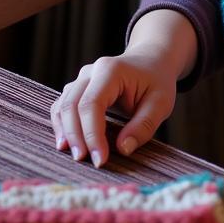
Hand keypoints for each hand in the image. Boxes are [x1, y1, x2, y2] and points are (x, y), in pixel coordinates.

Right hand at [50, 43, 178, 168]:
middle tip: (84, 161)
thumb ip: (144, 126)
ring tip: (75, 155)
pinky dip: (62, 125)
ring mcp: (81, 78)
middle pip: (71, 105)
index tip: (100, 159)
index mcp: (111, 71)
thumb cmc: (156, 82)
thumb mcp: (161, 103)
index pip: (92, 104)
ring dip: (65, 132)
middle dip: (76, 136)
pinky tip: (66, 144)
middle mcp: (91, 72)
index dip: (92, 134)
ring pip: (63, 106)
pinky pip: (62, 106)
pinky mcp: (77, 88)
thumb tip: (122, 149)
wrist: (150, 61)